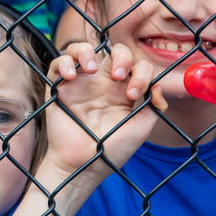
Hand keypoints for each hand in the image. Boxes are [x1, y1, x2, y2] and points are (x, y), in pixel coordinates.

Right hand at [41, 42, 161, 179]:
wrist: (84, 166)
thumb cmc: (112, 149)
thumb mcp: (141, 128)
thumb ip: (153, 105)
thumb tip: (157, 87)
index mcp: (123, 90)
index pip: (137, 66)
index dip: (141, 72)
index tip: (134, 94)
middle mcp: (102, 83)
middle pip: (114, 51)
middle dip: (122, 57)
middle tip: (119, 76)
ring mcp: (80, 84)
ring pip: (81, 49)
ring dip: (88, 51)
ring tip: (91, 68)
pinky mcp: (58, 88)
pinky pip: (58, 62)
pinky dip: (65, 62)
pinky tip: (71, 75)